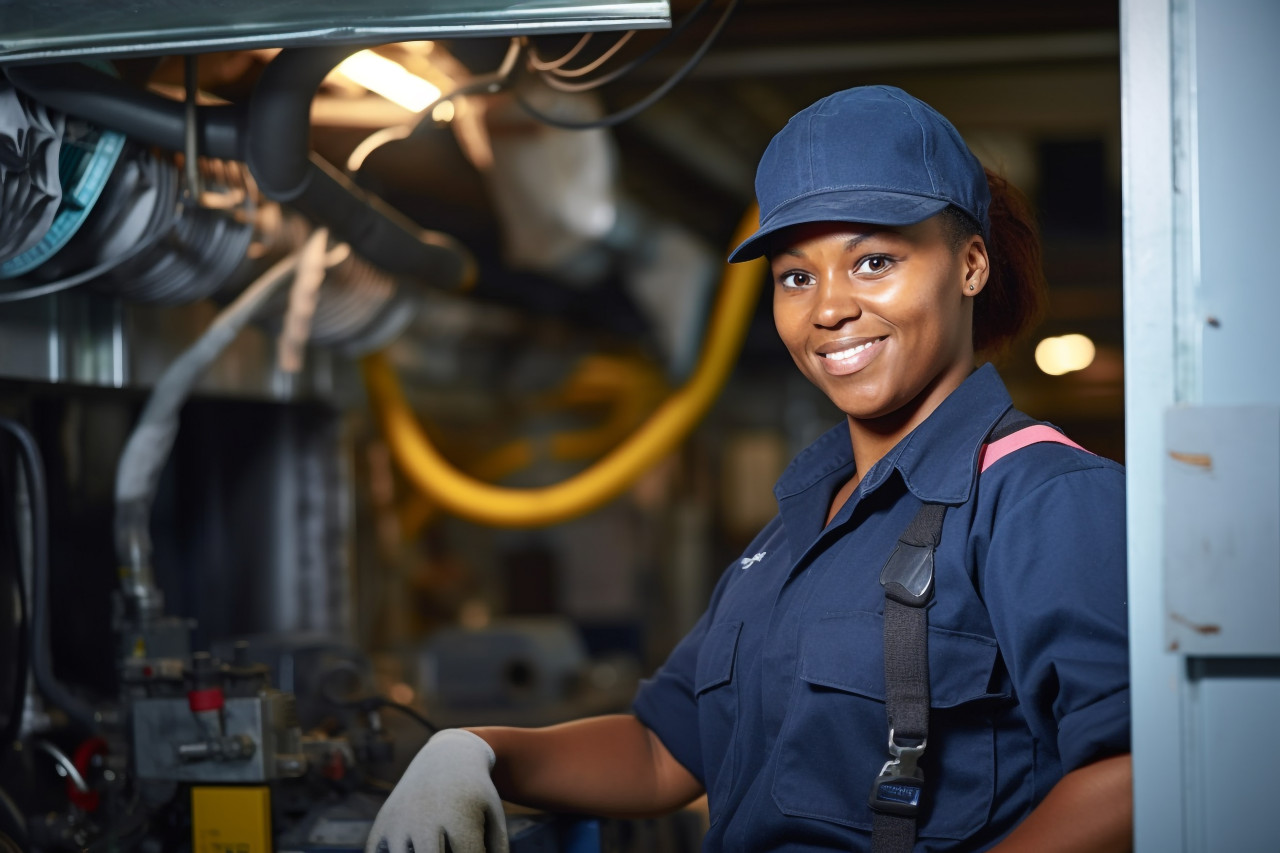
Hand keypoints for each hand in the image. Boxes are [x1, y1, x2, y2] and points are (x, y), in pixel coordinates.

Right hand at [365, 728, 509, 852]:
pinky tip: (410, 849)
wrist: (446, 757)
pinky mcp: (382, 825)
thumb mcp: (493, 815)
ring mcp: (399, 823)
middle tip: (448, 848)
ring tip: (431, 843)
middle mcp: (425, 820)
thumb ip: (498, 849)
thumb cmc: (475, 794)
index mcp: (459, 819)